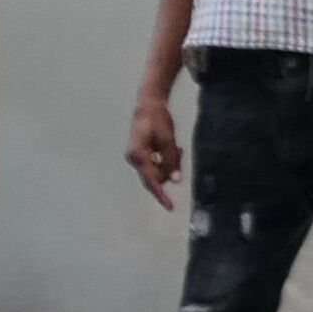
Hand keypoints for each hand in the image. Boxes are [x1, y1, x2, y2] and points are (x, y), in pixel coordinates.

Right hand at [126, 90, 182, 207]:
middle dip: (169, 171)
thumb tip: (176, 179)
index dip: (162, 194)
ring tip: (177, 147)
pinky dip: (165, 161)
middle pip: (155, 177)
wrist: (148, 105)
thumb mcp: (168, 139)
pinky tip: (174, 149)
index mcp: (138, 155)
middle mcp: (134, 158)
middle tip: (179, 151)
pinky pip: (155, 165)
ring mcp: (135, 158)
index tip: (170, 206)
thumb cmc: (157, 119)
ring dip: (169, 164)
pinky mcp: (140, 156)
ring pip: (157, 171)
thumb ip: (171, 160)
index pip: (152, 180)